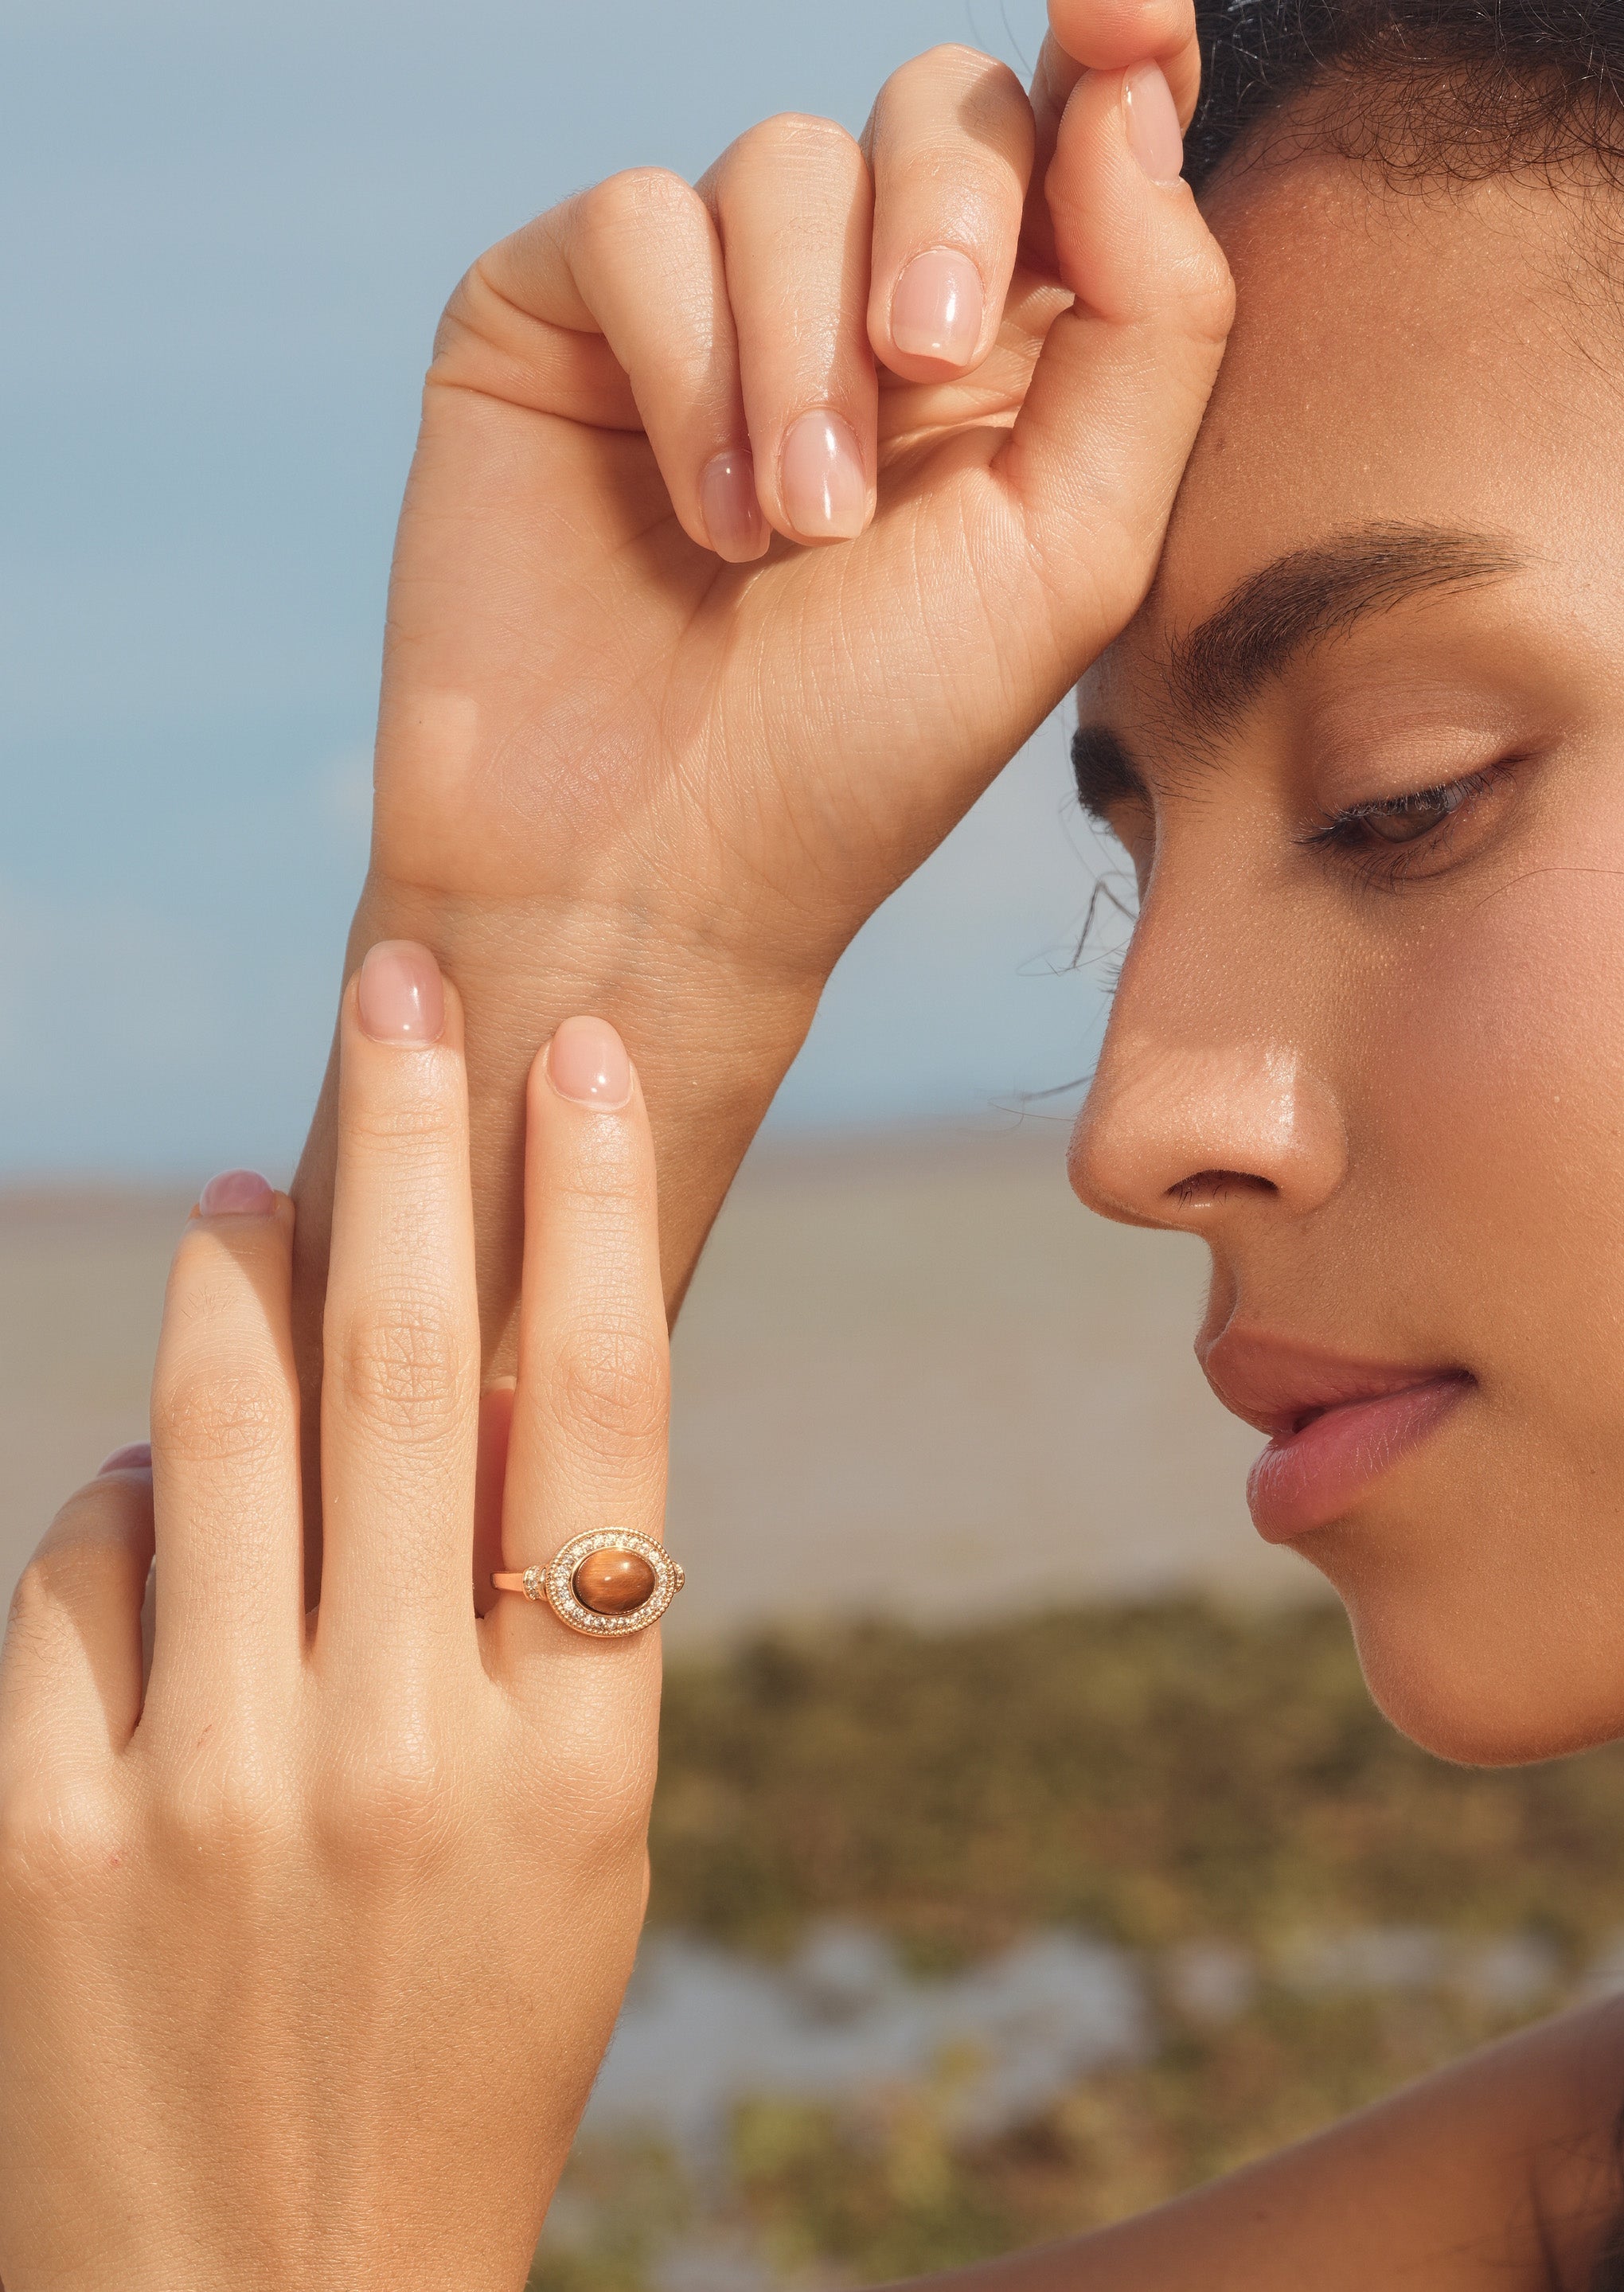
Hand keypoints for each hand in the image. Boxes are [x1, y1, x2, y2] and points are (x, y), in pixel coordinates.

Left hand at [0, 949, 666, 2289]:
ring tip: (255, 1189)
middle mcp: (398, 1753)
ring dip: (237, 1282)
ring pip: (216, 1434)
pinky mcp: (40, 1839)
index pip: (604, 1412)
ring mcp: (205, 1795)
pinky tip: (153, 1488)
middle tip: (400, 988)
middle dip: (407, 1146)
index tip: (583, 1055)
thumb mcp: (572, 1849)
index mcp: (573, 1758)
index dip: (594, 1211)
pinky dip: (117, 1496)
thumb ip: (542, 1621)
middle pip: (410, 1372)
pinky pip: (72, 1574)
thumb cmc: (460, 2044)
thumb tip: (470, 1382)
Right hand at [296, 1, 1231, 1382]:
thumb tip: (1128, 84)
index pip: (1073, 140)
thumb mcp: (1070, 558)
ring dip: (804, 348)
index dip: (1112, 44)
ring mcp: (704, 309)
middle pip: (941, 108)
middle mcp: (859, 312)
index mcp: (1008, 364)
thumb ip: (1152, 324)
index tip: (1133, 8)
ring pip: (783, 162)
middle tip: (926, 370)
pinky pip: (638, 221)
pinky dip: (688, 357)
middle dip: (948, 220)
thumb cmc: (869, 750)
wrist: (652, 877)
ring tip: (792, 534)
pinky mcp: (558, 321)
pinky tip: (704, 513)